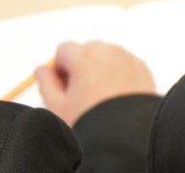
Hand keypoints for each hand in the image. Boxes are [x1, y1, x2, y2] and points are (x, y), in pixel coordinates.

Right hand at [37, 42, 155, 126]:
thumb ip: (46, 83)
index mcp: (84, 56)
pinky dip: (119, 75)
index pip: (64, 50)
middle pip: (86, 51)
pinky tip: (116, 98)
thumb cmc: (91, 121)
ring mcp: (127, 58)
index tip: (64, 87)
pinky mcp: (142, 69)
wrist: (127, 135)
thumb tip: (42, 69)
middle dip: (80, 67)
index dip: (60, 69)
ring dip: (100, 70)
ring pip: (106, 57)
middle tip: (81, 95)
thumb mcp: (59, 106)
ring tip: (100, 99)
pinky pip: (124, 65)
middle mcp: (107, 51)